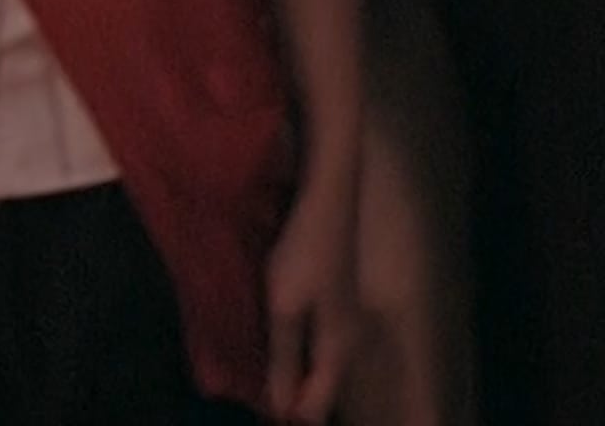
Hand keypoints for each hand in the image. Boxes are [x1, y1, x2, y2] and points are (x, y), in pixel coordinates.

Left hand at [263, 171, 360, 422]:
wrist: (326, 201)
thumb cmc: (304, 255)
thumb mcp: (285, 311)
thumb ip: (284, 363)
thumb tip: (283, 413)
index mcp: (337, 350)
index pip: (315, 410)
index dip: (286, 418)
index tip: (260, 413)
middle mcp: (347, 343)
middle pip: (319, 392)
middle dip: (290, 402)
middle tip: (257, 397)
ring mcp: (343, 324)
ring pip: (317, 370)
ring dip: (291, 380)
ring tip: (262, 378)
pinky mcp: (334, 308)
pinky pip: (315, 350)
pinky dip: (295, 359)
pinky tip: (276, 350)